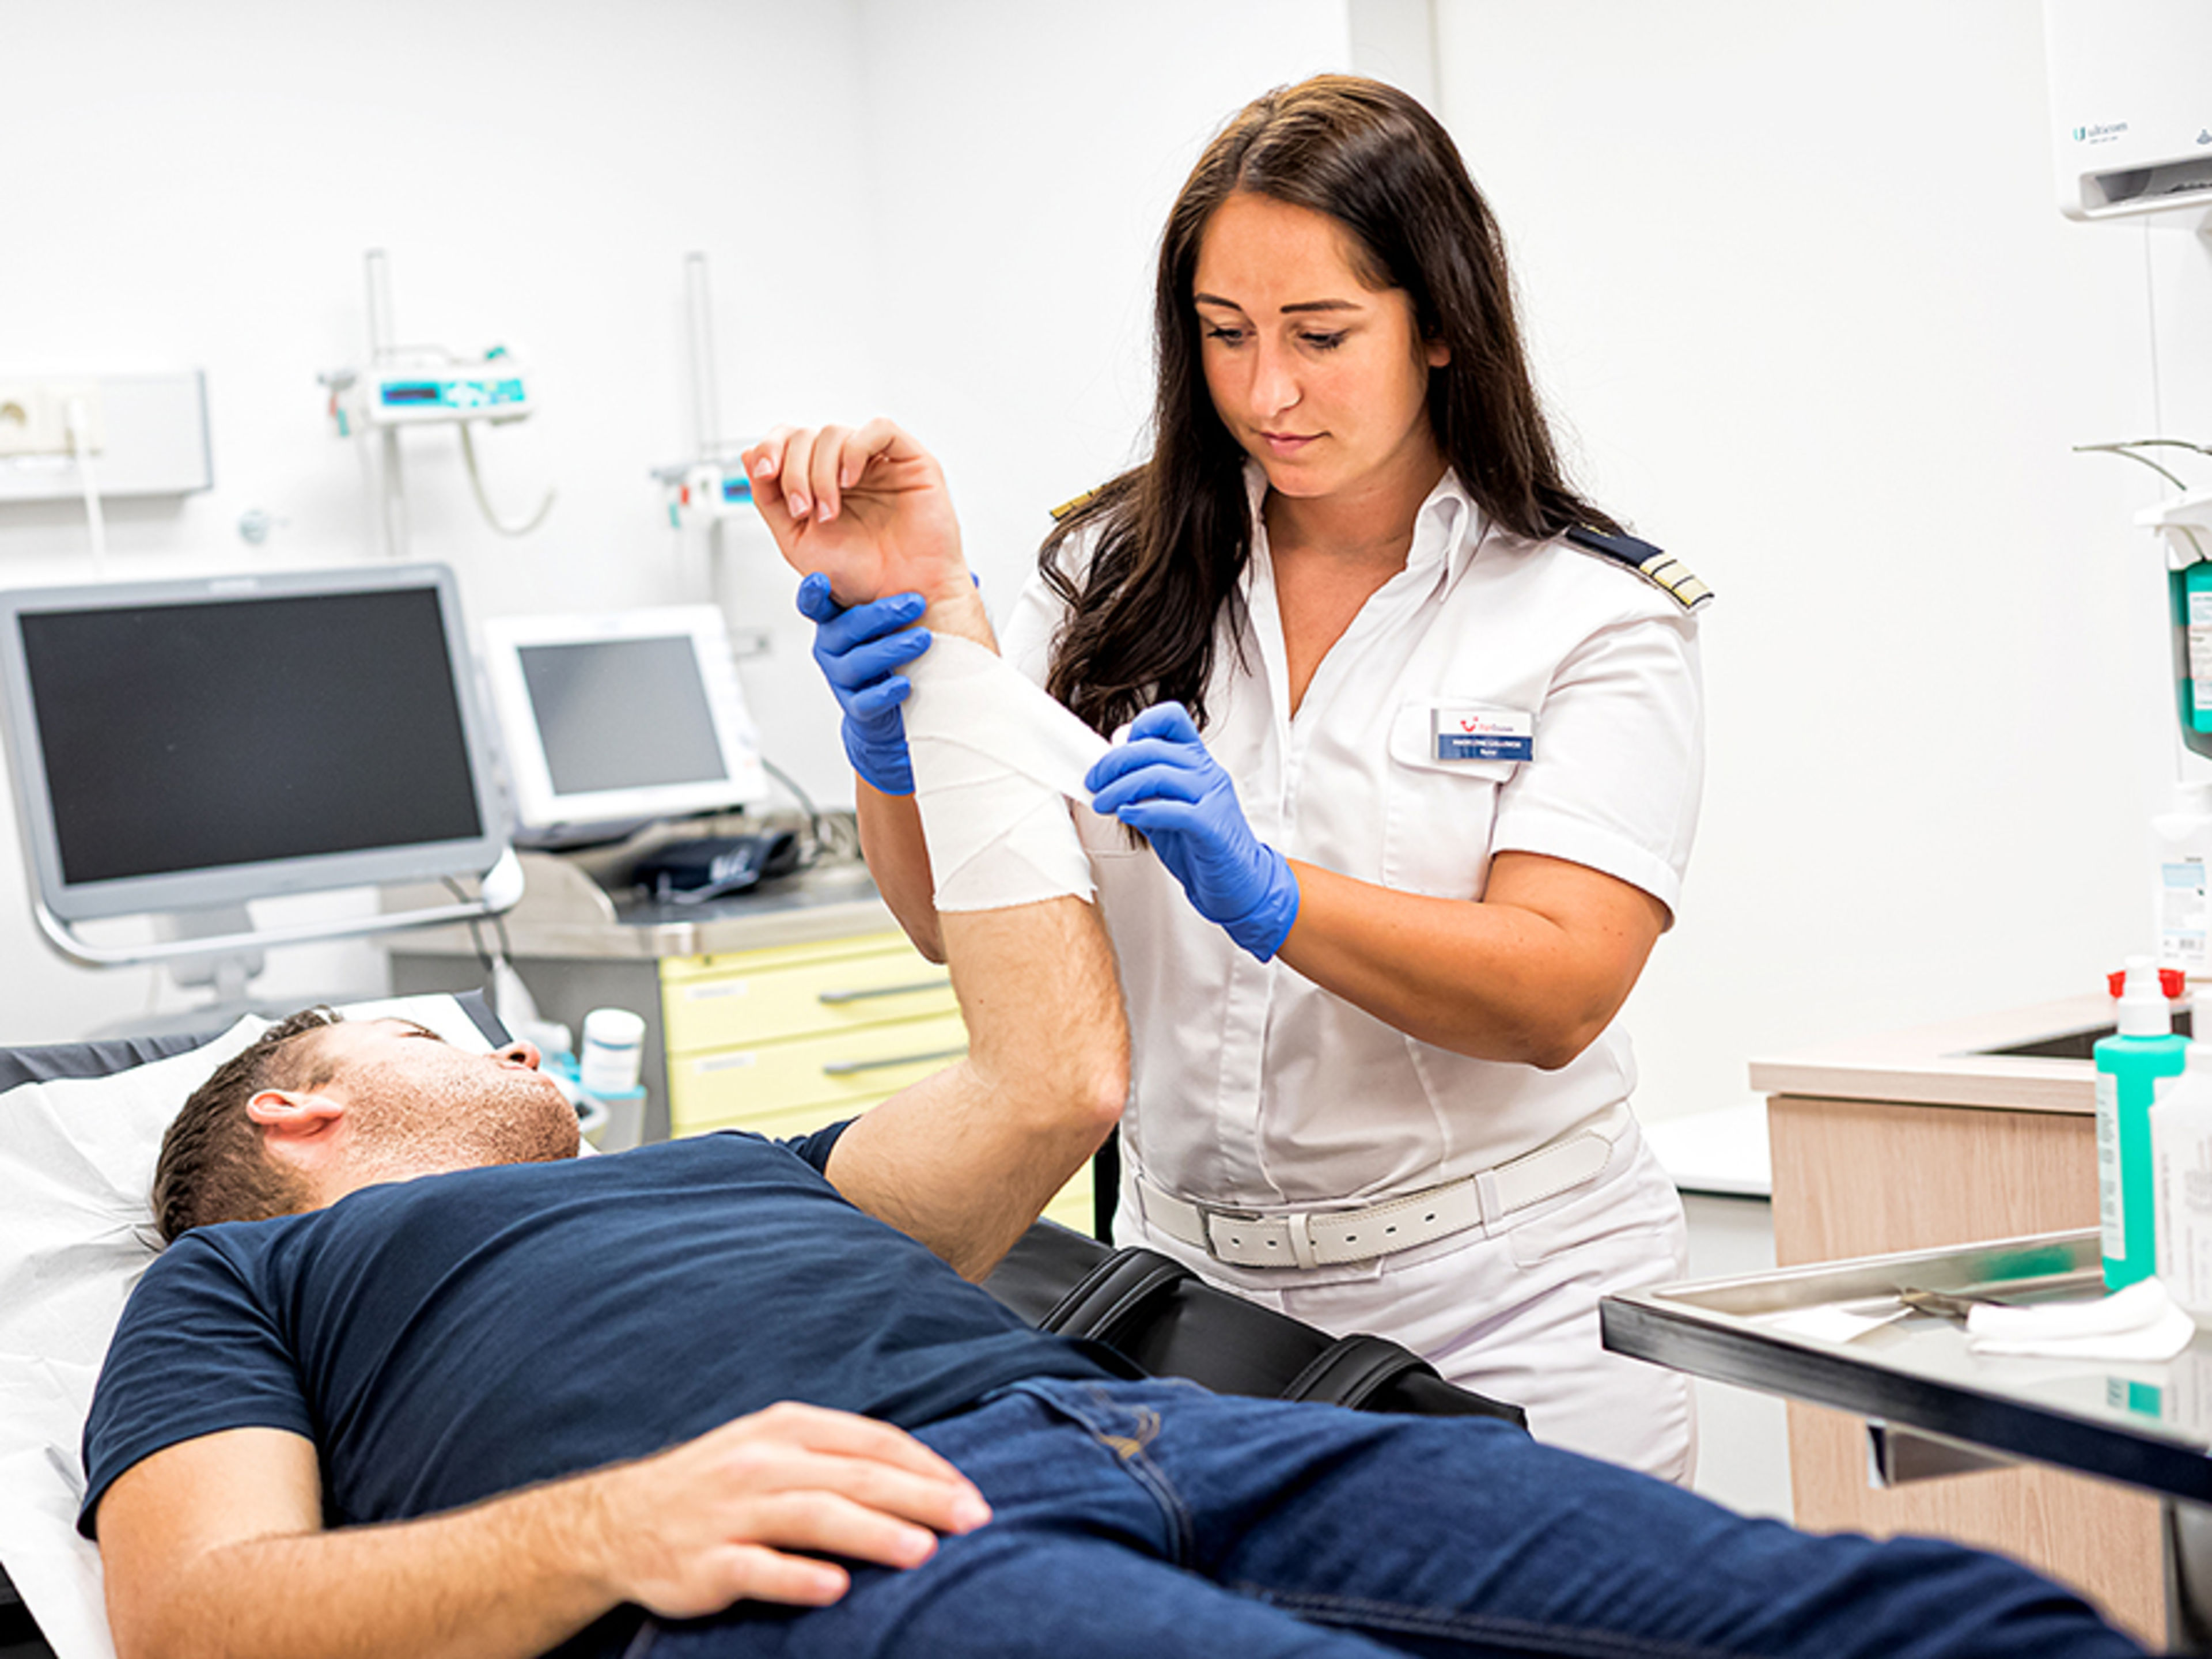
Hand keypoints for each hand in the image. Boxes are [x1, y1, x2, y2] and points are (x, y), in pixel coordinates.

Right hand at [590, 1401, 989, 1619]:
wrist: (620, 1520)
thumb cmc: (716, 1483)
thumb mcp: (773, 1446)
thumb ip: (836, 1455)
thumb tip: (919, 1476)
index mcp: (786, 1428)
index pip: (872, 1441)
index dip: (926, 1466)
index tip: (970, 1493)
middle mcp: (762, 1463)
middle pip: (854, 1477)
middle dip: (920, 1497)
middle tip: (972, 1518)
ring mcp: (732, 1512)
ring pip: (813, 1517)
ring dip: (872, 1532)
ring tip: (923, 1550)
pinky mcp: (705, 1563)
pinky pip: (756, 1569)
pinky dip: (797, 1576)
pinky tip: (835, 1587)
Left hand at [744, 421, 971, 611]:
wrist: (898, 599)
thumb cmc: (858, 575)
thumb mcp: (796, 540)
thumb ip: (770, 499)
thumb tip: (749, 456)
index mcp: (821, 480)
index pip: (789, 440)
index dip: (770, 448)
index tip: (765, 475)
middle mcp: (847, 466)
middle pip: (806, 435)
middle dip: (794, 471)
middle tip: (804, 510)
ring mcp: (879, 461)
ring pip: (835, 432)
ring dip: (821, 472)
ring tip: (830, 511)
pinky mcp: (911, 460)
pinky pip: (879, 429)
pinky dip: (855, 449)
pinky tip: (851, 480)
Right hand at [796, 574, 928, 795]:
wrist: (895, 710)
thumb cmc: (897, 655)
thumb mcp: (903, 621)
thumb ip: (923, 596)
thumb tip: (969, 578)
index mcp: (838, 620)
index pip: (815, 603)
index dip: (813, 592)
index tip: (821, 579)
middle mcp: (832, 647)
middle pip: (845, 628)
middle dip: (881, 613)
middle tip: (917, 602)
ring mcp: (841, 678)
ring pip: (857, 663)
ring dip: (891, 649)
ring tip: (923, 640)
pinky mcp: (856, 707)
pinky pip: (865, 701)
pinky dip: (885, 693)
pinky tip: (905, 685)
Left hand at [1085, 703, 1299, 960]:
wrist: (1236, 883)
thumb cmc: (1199, 846)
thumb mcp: (1164, 809)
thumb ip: (1143, 789)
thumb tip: (1108, 771)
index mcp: (1197, 761)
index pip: (1173, 719)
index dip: (1142, 724)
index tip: (1115, 748)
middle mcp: (1207, 772)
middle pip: (1154, 748)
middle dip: (1114, 764)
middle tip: (1094, 782)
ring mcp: (1212, 796)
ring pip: (1159, 775)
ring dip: (1121, 788)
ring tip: (1102, 804)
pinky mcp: (1212, 825)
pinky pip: (1174, 809)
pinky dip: (1144, 810)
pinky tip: (1127, 815)